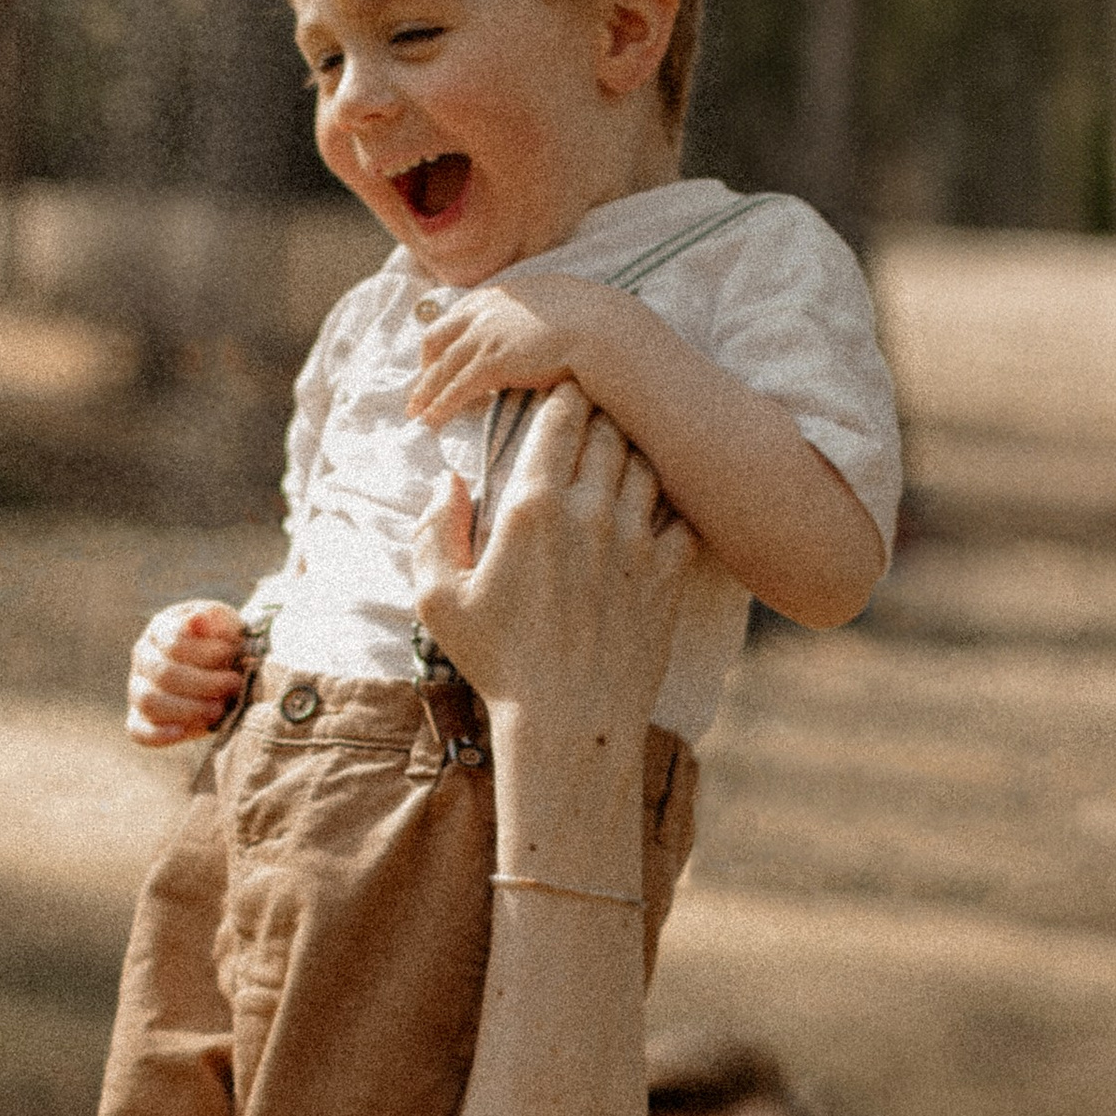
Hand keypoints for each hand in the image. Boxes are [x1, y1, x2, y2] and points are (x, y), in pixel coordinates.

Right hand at [127, 600, 248, 746]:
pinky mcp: (140, 720)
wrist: (225, 669)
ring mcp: (138, 690)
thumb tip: (195, 622)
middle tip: (234, 684)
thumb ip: (213, 619)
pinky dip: (157, 734)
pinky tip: (181, 732)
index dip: (205, 652)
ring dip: (187, 709)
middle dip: (204, 683)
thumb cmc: (224, 642)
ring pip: (150, 703)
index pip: (174, 643)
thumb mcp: (225, 623)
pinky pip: (138, 731)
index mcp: (159, 631)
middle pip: (164, 674)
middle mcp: (143, 659)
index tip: (233, 654)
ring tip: (218, 710)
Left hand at [410, 273, 622, 429]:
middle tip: (421, 389)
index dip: (448, 341)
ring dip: (426, 392)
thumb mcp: (561, 302)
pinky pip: (455, 389)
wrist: (604, 329)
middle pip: (438, 338)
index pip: (460, 315)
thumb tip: (545, 329)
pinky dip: (439, 407)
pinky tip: (432, 422)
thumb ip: (540, 313)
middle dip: (426, 365)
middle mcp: (486, 309)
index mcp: (503, 293)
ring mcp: (486, 334)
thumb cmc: (596, 321)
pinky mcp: (490, 362)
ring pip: (441, 368)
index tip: (441, 359)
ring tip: (417, 413)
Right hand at [410, 387, 691, 751]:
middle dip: (600, 411)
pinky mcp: (670, 572)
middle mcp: (591, 511)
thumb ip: (434, 531)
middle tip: (592, 409)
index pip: (561, 415)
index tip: (559, 390)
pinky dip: (669, 503)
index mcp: (533, 506)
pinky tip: (653, 512)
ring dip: (634, 452)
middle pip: (610, 427)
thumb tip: (447, 480)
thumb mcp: (438, 600)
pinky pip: (682, 513)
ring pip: (648, 462)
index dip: (562, 392)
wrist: (569, 725)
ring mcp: (638, 540)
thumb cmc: (498, 665)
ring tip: (620, 457)